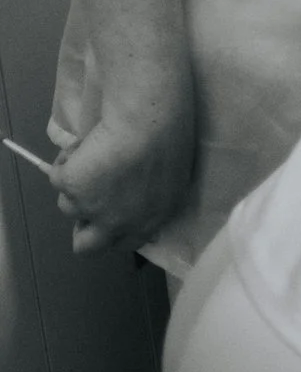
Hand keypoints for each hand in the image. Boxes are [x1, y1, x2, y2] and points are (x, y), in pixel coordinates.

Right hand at [52, 105, 194, 256]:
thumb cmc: (170, 143)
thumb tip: (139, 204)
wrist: (147, 123)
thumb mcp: (173, 183)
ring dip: (76, 185)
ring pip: (68, 205)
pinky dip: (66, 161)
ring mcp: (90, 208)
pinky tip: (84, 145)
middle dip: (82, 230)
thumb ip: (153, 202)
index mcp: (148, 223)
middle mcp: (117, 223)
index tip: (109, 215)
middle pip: (85, 247)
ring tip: (94, 157)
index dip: (113, 231)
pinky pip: (57, 176)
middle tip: (86, 202)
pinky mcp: (69, 187)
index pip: (123, 244)